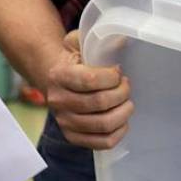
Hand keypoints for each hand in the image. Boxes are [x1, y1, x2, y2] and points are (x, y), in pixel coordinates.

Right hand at [45, 30, 133, 149]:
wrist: (53, 79)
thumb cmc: (74, 61)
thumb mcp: (80, 44)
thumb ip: (96, 39)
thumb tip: (122, 38)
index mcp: (58, 75)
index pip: (90, 80)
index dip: (112, 77)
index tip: (118, 72)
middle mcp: (58, 101)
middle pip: (100, 103)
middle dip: (121, 93)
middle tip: (126, 87)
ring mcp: (65, 121)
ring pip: (104, 124)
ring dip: (124, 112)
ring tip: (127, 103)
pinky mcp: (73, 136)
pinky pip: (103, 142)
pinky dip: (119, 132)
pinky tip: (123, 121)